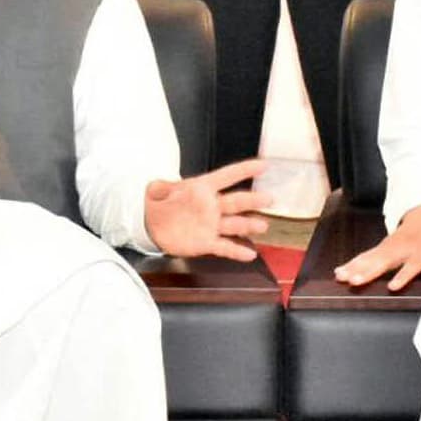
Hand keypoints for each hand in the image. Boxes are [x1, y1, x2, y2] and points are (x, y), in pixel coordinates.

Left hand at [145, 158, 272, 261]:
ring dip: (249, 225)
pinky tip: (249, 254)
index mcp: (202, 189)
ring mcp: (211, 225)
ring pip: (235, 224)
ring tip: (262, 226)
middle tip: (269, 199)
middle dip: (253, 201)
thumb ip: (161, 187)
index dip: (244, 170)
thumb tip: (158, 185)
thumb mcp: (156, 190)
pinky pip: (225, 247)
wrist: (151, 229)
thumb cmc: (157, 205)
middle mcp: (211, 207)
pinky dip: (237, 251)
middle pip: (236, 202)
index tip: (262, 166)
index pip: (227, 176)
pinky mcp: (207, 243)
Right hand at [333, 203, 420, 290]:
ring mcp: (390, 246)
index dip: (403, 275)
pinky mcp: (382, 247)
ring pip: (371, 257)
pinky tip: (339, 271)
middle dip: (369, 271)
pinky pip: (365, 255)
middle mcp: (404, 248)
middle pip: (385, 261)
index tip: (392, 286)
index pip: (413, 264)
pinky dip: (351, 263)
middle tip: (355, 281)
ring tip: (341, 277)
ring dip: (355, 267)